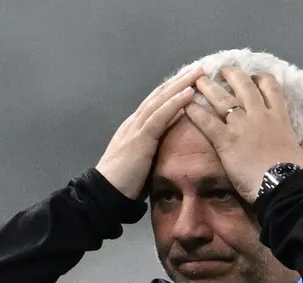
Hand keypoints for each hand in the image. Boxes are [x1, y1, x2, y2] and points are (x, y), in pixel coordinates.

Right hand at [96, 66, 204, 199]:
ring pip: (161, 100)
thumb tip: (169, 152)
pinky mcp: (140, 137)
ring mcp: (136, 128)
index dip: (171, 91)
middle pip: (159, 95)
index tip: (189, 81)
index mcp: (135, 128)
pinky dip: (175, 103)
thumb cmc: (124, 184)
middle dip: (179, 81)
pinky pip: (160, 115)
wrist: (104, 193)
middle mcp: (134, 122)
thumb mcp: (142, 162)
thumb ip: (153, 152)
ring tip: (198, 74)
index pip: (155, 104)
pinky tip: (189, 93)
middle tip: (198, 69)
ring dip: (180, 85)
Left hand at [186, 68, 302, 202]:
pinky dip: (195, 112)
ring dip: (209, 87)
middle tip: (222, 70)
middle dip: (232, 75)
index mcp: (279, 118)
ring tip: (198, 80)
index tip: (254, 76)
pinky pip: (207, 122)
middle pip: (244, 86)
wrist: (281, 186)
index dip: (261, 79)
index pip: (271, 88)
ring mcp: (241, 126)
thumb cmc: (294, 174)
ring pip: (222, 99)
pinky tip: (185, 106)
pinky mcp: (226, 140)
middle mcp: (259, 115)